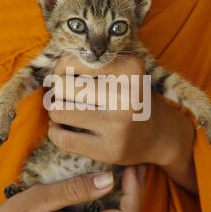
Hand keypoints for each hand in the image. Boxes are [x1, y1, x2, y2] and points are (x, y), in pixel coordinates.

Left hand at [48, 55, 196, 193]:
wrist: (159, 135)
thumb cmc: (129, 97)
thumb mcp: (121, 72)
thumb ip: (89, 65)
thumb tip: (50, 77)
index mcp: (130, 68)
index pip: (72, 61)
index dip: (60, 68)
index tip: (64, 75)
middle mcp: (127, 95)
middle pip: (62, 86)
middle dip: (57, 91)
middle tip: (63, 95)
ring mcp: (119, 125)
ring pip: (59, 112)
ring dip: (55, 111)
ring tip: (64, 111)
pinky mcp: (110, 150)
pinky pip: (63, 139)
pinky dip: (55, 132)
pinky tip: (63, 129)